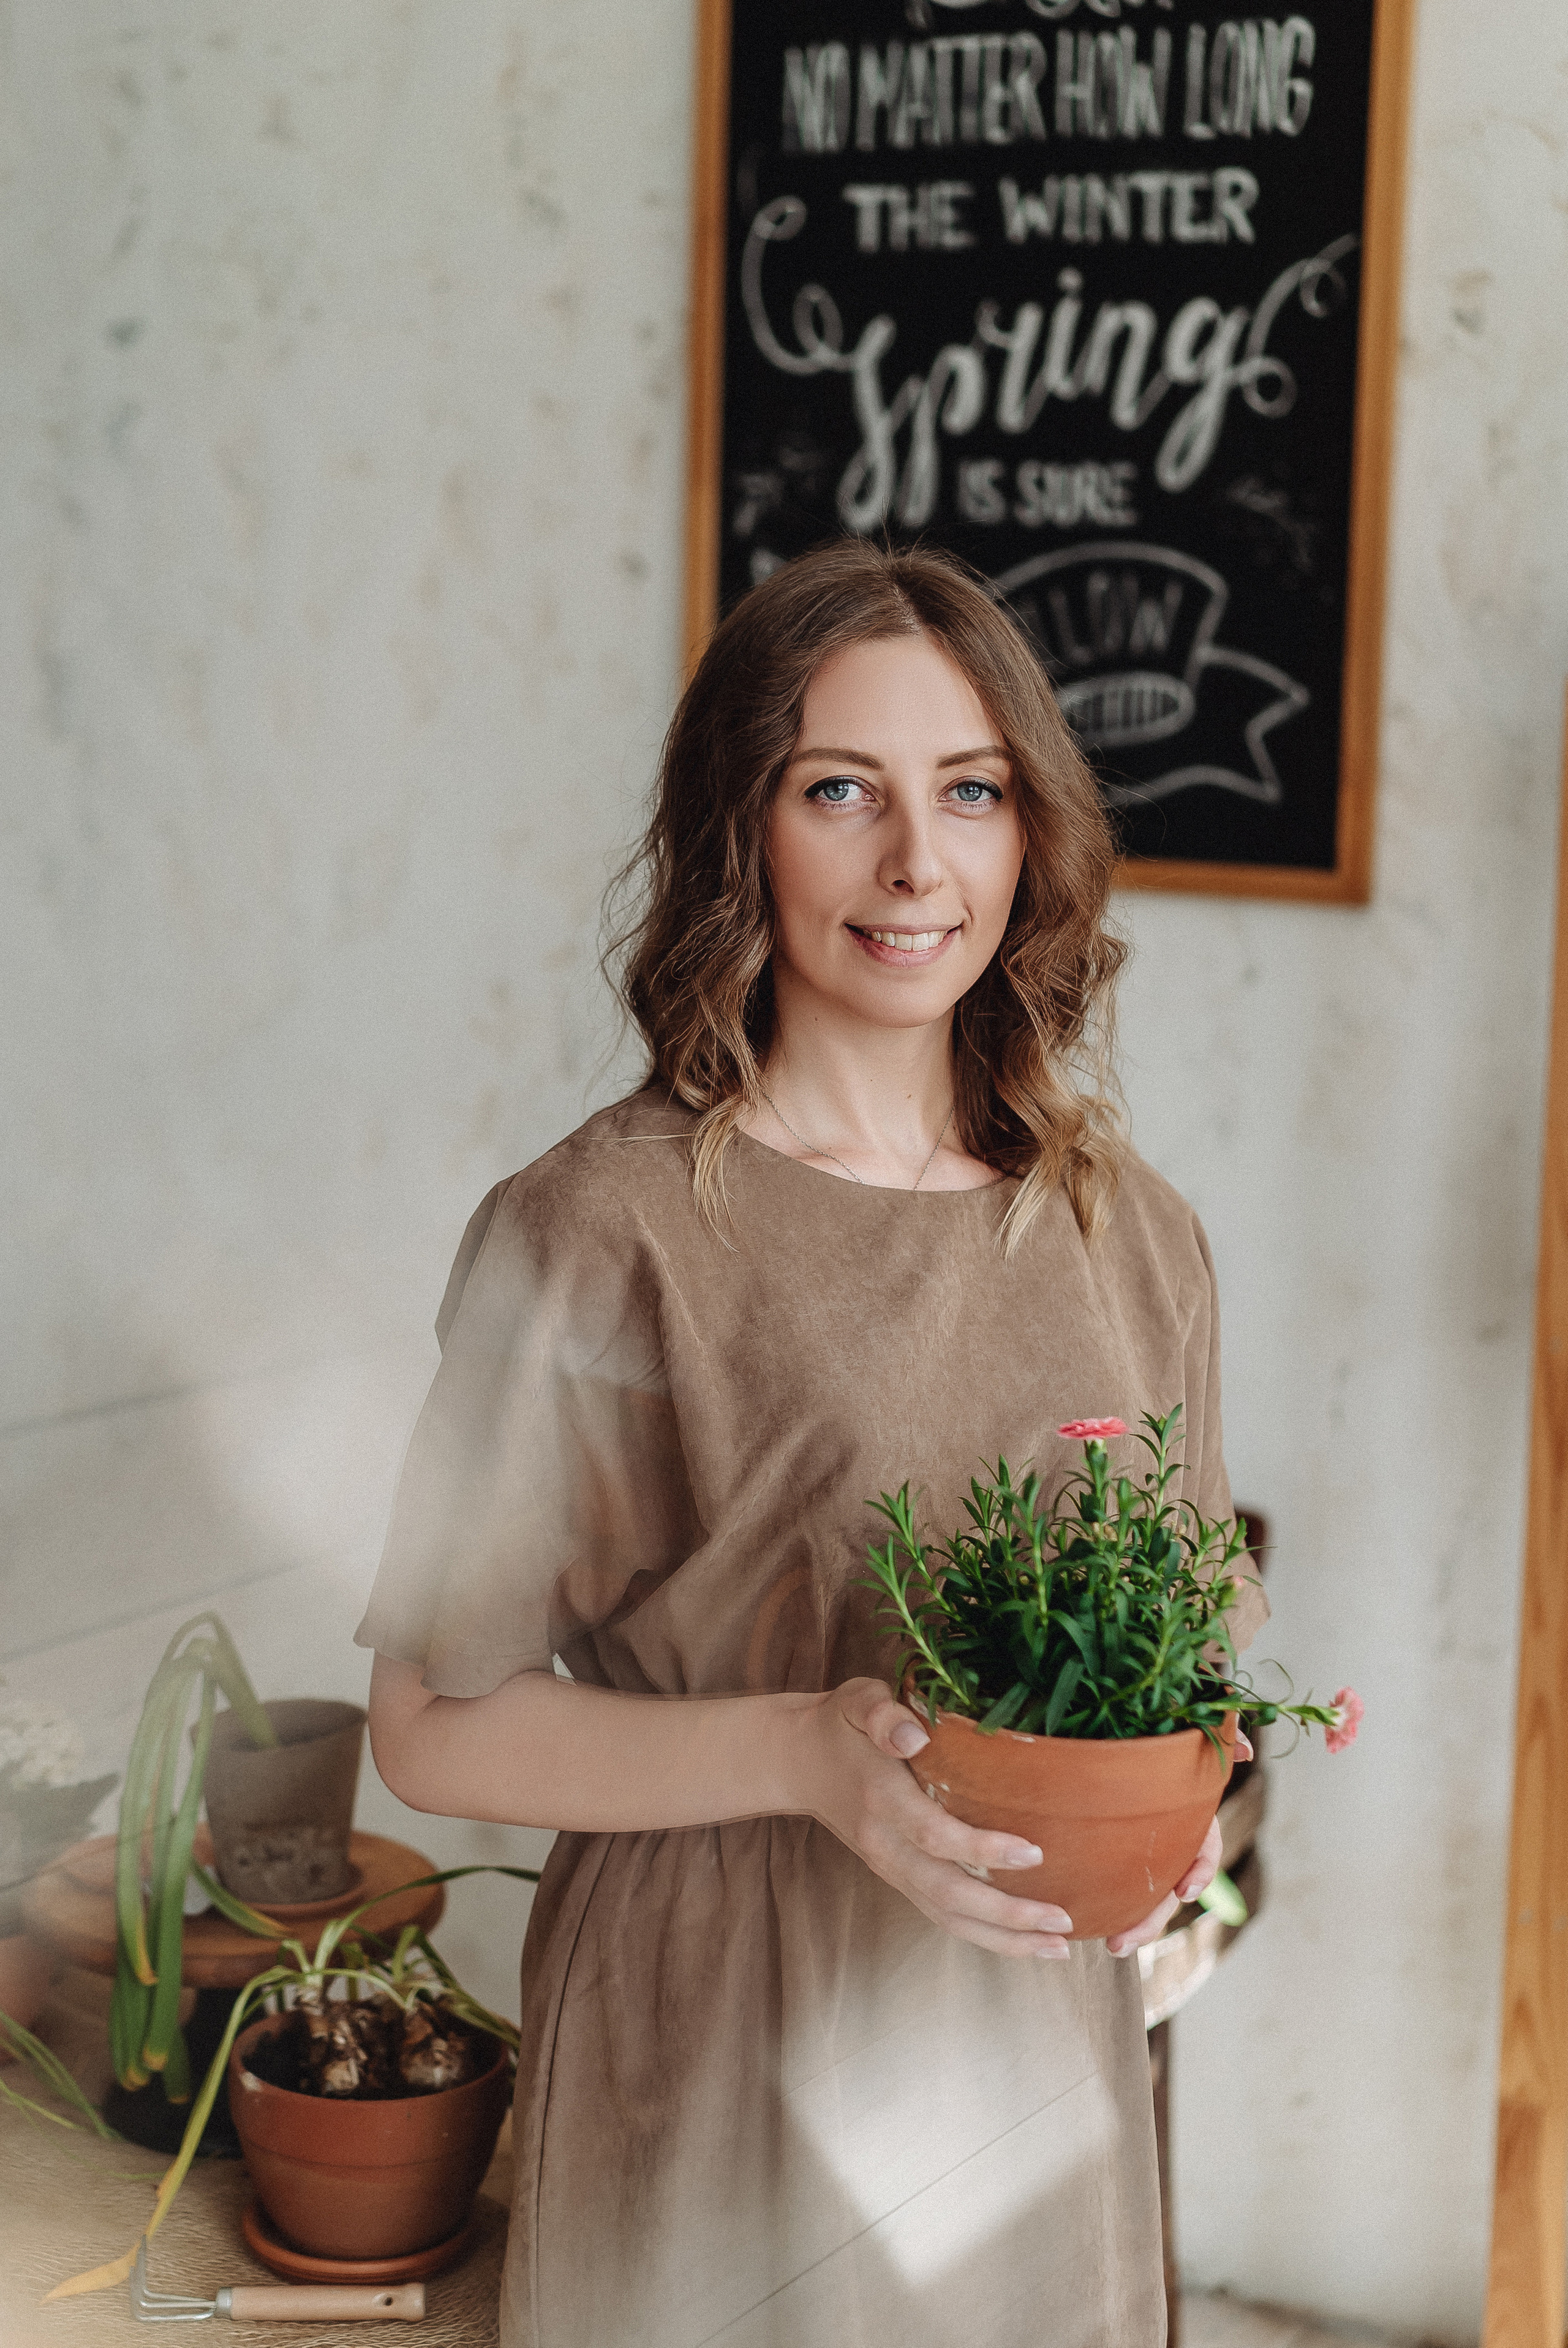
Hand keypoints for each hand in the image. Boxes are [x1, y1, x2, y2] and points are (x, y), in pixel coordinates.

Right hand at [789, 1678, 1072, 1959]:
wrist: (797, 1761)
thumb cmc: (842, 1724)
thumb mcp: (858, 1701)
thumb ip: (883, 1714)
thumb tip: (915, 1735)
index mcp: (881, 1798)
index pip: (934, 1835)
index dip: (983, 1849)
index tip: (1034, 1853)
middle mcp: (886, 1845)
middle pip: (947, 1893)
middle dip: (1007, 1914)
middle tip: (1061, 1919)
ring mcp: (890, 1868)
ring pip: (947, 1917)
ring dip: (1003, 1939)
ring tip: (1057, 1947)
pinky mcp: (898, 1879)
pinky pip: (942, 1916)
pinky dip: (985, 1935)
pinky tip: (1025, 1941)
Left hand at [1106, 1723, 1251, 1956]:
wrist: (1117, 1719)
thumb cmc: (1164, 1726)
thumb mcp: (1189, 1727)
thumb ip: (1218, 1736)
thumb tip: (1243, 1749)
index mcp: (1192, 1815)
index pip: (1206, 1849)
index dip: (1201, 1871)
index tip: (1185, 1890)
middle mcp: (1172, 1838)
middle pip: (1171, 1886)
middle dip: (1153, 1918)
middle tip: (1124, 1942)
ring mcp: (1147, 1848)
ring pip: (1146, 1894)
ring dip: (1134, 1923)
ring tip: (1113, 1945)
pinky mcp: (1116, 1849)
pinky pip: (1119, 1882)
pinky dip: (1110, 1903)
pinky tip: (1092, 1923)